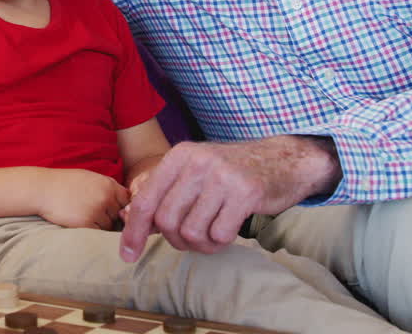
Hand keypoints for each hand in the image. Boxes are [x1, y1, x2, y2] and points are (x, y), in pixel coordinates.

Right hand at [35, 168, 130, 229]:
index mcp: (108, 184)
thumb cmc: (64, 183)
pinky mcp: (86, 223)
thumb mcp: (90, 178)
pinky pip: (97, 232)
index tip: (114, 209)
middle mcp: (106, 197)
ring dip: (100, 225)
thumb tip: (125, 202)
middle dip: (110, 216)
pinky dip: (91, 230)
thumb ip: (107, 188)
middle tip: (93, 213)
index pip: (128, 201)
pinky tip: (79, 222)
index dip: (122, 206)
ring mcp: (97, 210)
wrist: (42, 189)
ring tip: (83, 215)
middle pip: (119, 215)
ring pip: (108, 226)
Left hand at [119, 136, 339, 260]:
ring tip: (214, 233)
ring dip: (201, 244)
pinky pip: (219, 235)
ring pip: (191, 231)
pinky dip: (222, 242)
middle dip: (177, 240)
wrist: (283, 160)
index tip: (128, 255)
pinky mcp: (246, 193)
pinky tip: (230, 230)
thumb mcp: (194, 172)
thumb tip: (131, 221)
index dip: (133, 232)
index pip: (144, 201)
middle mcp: (197, 162)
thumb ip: (165, 193)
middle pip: (166, 221)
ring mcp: (222, 176)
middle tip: (193, 238)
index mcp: (178, 156)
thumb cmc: (231, 173)